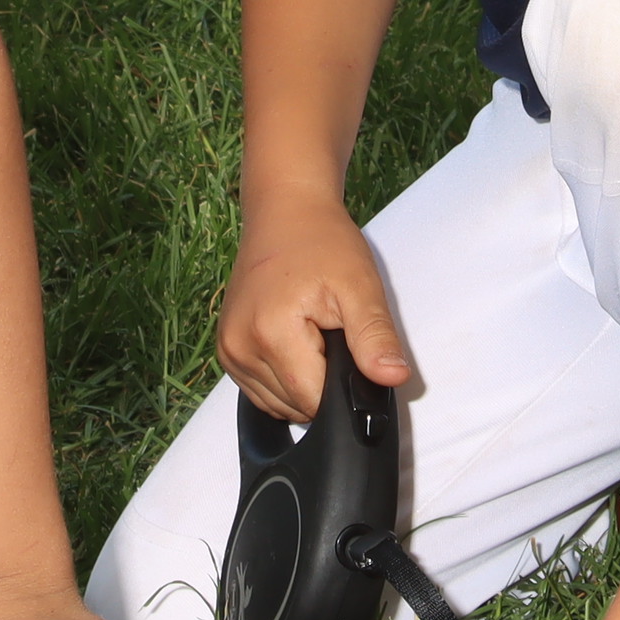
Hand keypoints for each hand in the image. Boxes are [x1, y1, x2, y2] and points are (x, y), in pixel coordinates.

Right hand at [213, 198, 409, 419]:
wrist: (286, 213)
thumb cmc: (322, 242)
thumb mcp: (360, 286)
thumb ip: (375, 337)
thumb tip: (393, 378)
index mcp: (269, 333)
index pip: (315, 400)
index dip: (343, 386)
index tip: (350, 349)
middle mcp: (239, 347)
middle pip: (295, 406)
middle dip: (324, 382)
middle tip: (333, 334)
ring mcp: (228, 351)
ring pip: (278, 404)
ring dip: (303, 383)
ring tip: (314, 335)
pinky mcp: (226, 351)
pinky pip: (262, 390)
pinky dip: (285, 379)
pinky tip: (297, 344)